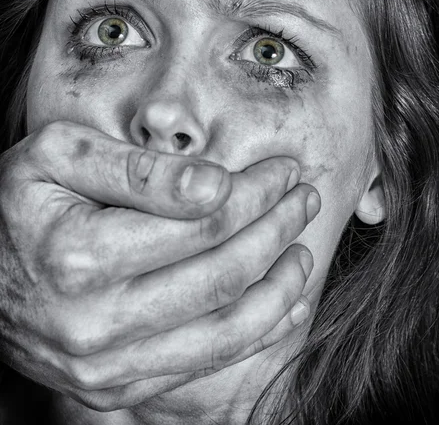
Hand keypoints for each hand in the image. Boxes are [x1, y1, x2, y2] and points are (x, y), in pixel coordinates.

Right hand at [0, 121, 318, 410]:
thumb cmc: (18, 203)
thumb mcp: (57, 157)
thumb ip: (134, 169)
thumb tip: (214, 184)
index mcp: (80, 255)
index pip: (204, 220)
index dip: (256, 191)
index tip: (282, 169)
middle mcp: (94, 323)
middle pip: (224, 273)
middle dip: (278, 228)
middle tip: (303, 197)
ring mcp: (106, 366)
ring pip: (227, 329)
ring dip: (280, 284)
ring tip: (304, 247)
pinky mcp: (115, 387)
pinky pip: (205, 365)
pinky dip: (257, 333)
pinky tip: (284, 301)